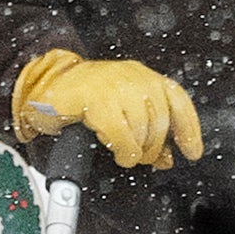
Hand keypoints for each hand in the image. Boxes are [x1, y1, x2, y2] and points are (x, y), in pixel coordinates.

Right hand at [11, 50, 201, 169]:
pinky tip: (118, 153)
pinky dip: (124, 150)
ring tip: (126, 154)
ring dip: (138, 151)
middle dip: (154, 147)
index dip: (189, 129)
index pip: (177, 100)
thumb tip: (166, 157)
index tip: (192, 151)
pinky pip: (122, 135)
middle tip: (142, 157)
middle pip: (161, 119)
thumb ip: (145, 128)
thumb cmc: (80, 100)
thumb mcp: (119, 109)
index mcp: (141, 76)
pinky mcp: (96, 100)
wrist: (42, 87)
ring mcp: (114, 85)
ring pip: (144, 128)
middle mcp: (132, 76)